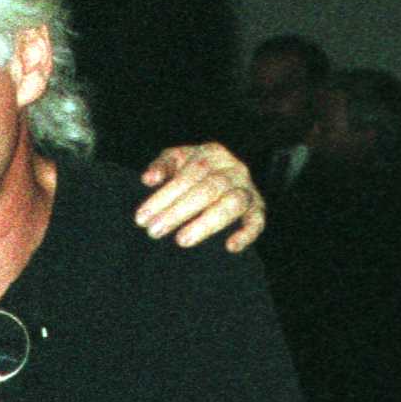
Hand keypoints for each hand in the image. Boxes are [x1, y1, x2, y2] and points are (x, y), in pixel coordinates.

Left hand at [137, 142, 264, 251]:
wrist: (224, 178)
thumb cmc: (194, 173)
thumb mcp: (177, 162)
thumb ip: (162, 167)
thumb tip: (148, 179)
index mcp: (212, 154)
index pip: (188, 174)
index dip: (164, 196)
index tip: (142, 217)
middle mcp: (233, 169)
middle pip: (208, 188)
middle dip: (178, 211)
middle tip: (154, 232)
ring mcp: (248, 189)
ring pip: (232, 203)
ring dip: (207, 223)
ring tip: (182, 240)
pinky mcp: (258, 210)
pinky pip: (257, 222)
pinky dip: (246, 234)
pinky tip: (230, 247)